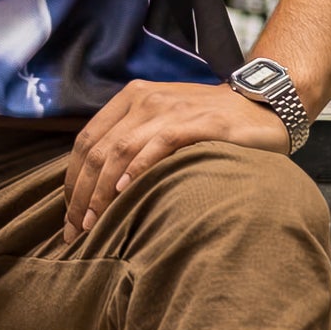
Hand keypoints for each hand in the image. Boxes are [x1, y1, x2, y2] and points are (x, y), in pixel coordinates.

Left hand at [62, 80, 290, 240]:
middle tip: (77, 230)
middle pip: (98, 150)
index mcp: (130, 98)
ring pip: (120, 150)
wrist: (260, 107)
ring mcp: (170, 109)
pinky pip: (159, 145)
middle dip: (82, 194)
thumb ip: (132, 143)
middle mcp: (145, 100)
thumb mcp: (162, 123)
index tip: (70, 217)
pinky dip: (138, 168)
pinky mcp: (197, 123)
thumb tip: (96, 189)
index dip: (72, 180)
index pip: (87, 141)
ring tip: (95, 222)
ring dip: (102, 191)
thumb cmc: (207, 125)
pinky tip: (125, 192)